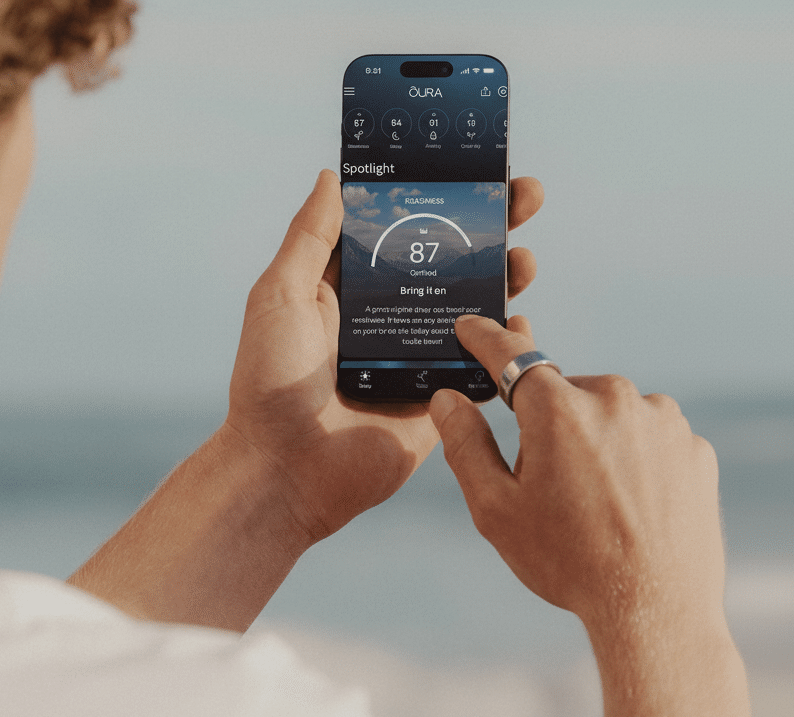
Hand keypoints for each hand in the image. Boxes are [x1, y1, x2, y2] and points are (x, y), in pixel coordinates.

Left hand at [222, 170, 543, 545]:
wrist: (283, 470)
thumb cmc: (268, 382)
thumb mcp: (280, 295)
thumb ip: (310, 238)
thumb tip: (333, 176)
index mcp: (349, 291)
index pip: (401, 232)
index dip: (436, 201)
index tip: (473, 169)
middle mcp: (386, 320)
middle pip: (448, 264)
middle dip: (489, 229)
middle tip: (525, 196)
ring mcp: (416, 360)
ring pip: (473, 310)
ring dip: (504, 279)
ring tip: (524, 257)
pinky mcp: (438, 402)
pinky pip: (481, 368)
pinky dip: (507, 345)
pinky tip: (522, 321)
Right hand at [429, 314, 723, 625]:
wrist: (654, 609)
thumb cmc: (567, 561)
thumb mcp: (496, 509)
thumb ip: (465, 445)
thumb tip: (447, 399)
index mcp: (557, 408)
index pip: (510, 355)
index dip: (485, 337)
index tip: (470, 325)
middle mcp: (614, 398)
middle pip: (564, 397)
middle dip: (549, 428)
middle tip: (550, 489)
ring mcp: (662, 420)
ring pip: (610, 416)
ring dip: (595, 443)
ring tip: (598, 506)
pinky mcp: (694, 447)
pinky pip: (651, 440)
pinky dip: (636, 462)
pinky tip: (632, 508)